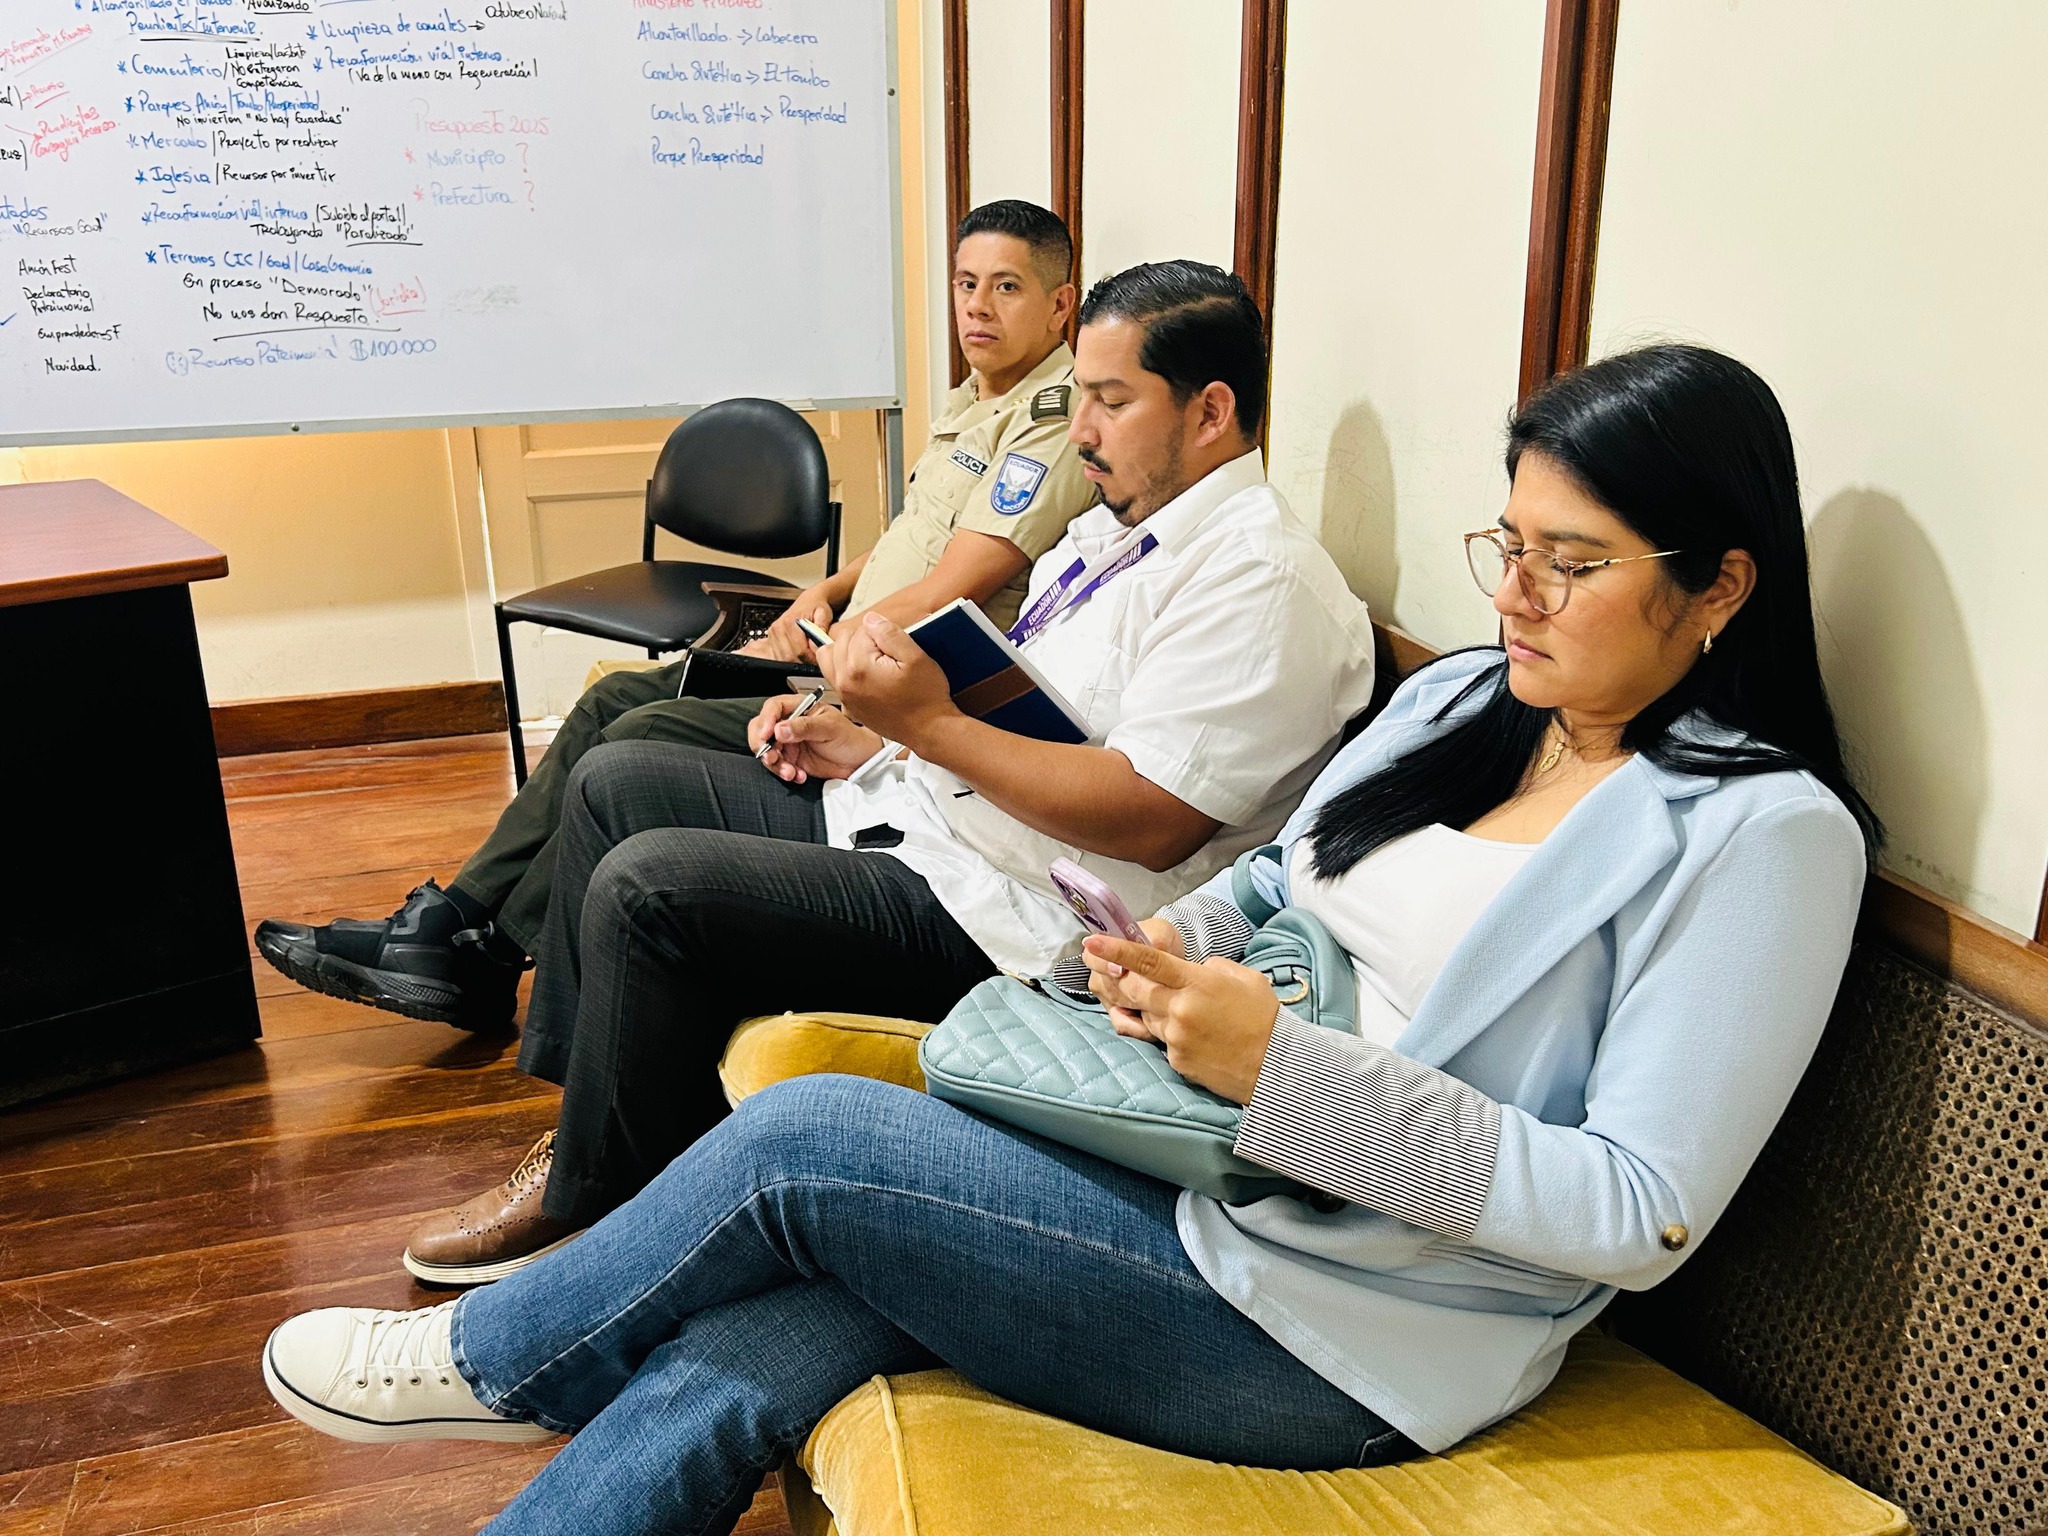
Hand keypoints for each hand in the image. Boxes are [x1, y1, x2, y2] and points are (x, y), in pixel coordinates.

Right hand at [743, 588, 834, 661]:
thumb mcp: (824, 614)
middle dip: (804, 661)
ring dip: (796, 661)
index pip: (800, 650)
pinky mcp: (771, 639)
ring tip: (807, 655)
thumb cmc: (817, 607)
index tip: (819, 658)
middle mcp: (778, 628)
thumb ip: (822, 628)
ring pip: (783, 659)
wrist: (809, 601)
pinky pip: (778, 656)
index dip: (811, 658)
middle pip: (790, 657)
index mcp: (790, 622)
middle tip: (814, 658)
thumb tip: (816, 645)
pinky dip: (788, 659)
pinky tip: (797, 654)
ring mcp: (773, 634)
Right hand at [748, 694, 884, 784]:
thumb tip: (780, 729)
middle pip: (762, 729)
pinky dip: (784, 772)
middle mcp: (790, 723)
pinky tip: (798, 775)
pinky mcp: (792, 759)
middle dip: (763, 745)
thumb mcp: (830, 728)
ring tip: (790, 771)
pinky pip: (778, 766)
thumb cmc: (850, 738)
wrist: (860, 761)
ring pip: (767, 750)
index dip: (766, 720)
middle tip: (772, 757)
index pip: (773, 708)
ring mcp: (789, 742)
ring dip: (775, 763)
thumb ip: (805, 727)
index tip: (766, 735)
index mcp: (799, 707)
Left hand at [830, 612, 957, 746]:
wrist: (929, 729)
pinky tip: (865, 672)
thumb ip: (890, 633)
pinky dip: (845, 668)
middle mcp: (845, 682)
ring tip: (871, 657)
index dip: (881, 632)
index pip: (861, 630)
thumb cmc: (926, 699)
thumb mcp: (916, 657)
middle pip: (842, 640)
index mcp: (859, 667)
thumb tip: (871, 620)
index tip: (895, 644)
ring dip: (848, 651)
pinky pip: (834, 677)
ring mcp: (845, 695)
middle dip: (862, 639)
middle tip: (886, 650)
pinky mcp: (849, 705)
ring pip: (830, 657)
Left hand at [1080, 935, 1278, 1103]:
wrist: (1277, 1066)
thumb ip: (1211, 967)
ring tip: (1193, 1015)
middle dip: (1128, 980)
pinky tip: (1199, 1036)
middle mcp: (1180, 1009)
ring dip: (1156, 1009)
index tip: (1092, 940)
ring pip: (1147, 1015)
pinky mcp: (1176, 1060)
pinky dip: (1171, 1034)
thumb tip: (1192, 968)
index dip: (1116, 949)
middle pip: (1134, 988)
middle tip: (1136, 975)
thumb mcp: (1243, 978)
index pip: (1147, 960)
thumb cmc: (1263, 1018)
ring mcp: (1176, 1037)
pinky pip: (1161, 1040)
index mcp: (1197, 982)